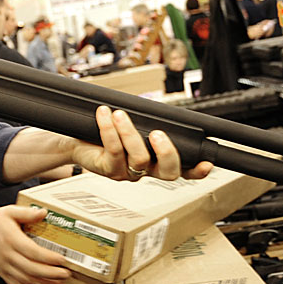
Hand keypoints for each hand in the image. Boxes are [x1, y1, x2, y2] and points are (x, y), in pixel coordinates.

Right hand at [0, 205, 70, 283]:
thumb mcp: (8, 211)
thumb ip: (26, 212)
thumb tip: (44, 212)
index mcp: (10, 239)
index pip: (32, 252)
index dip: (49, 258)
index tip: (63, 259)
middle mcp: (7, 256)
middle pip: (32, 269)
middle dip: (52, 274)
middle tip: (67, 273)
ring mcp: (4, 268)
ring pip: (27, 281)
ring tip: (60, 282)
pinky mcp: (3, 275)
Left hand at [72, 106, 213, 181]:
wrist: (75, 140)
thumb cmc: (104, 133)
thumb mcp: (131, 126)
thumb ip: (146, 123)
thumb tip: (157, 110)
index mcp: (156, 160)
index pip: (183, 170)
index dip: (197, 170)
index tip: (207, 163)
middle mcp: (144, 170)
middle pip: (168, 173)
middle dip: (167, 153)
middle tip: (158, 134)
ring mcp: (127, 172)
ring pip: (139, 159)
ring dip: (130, 133)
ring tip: (120, 115)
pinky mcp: (108, 169)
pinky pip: (113, 150)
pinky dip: (109, 129)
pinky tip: (105, 115)